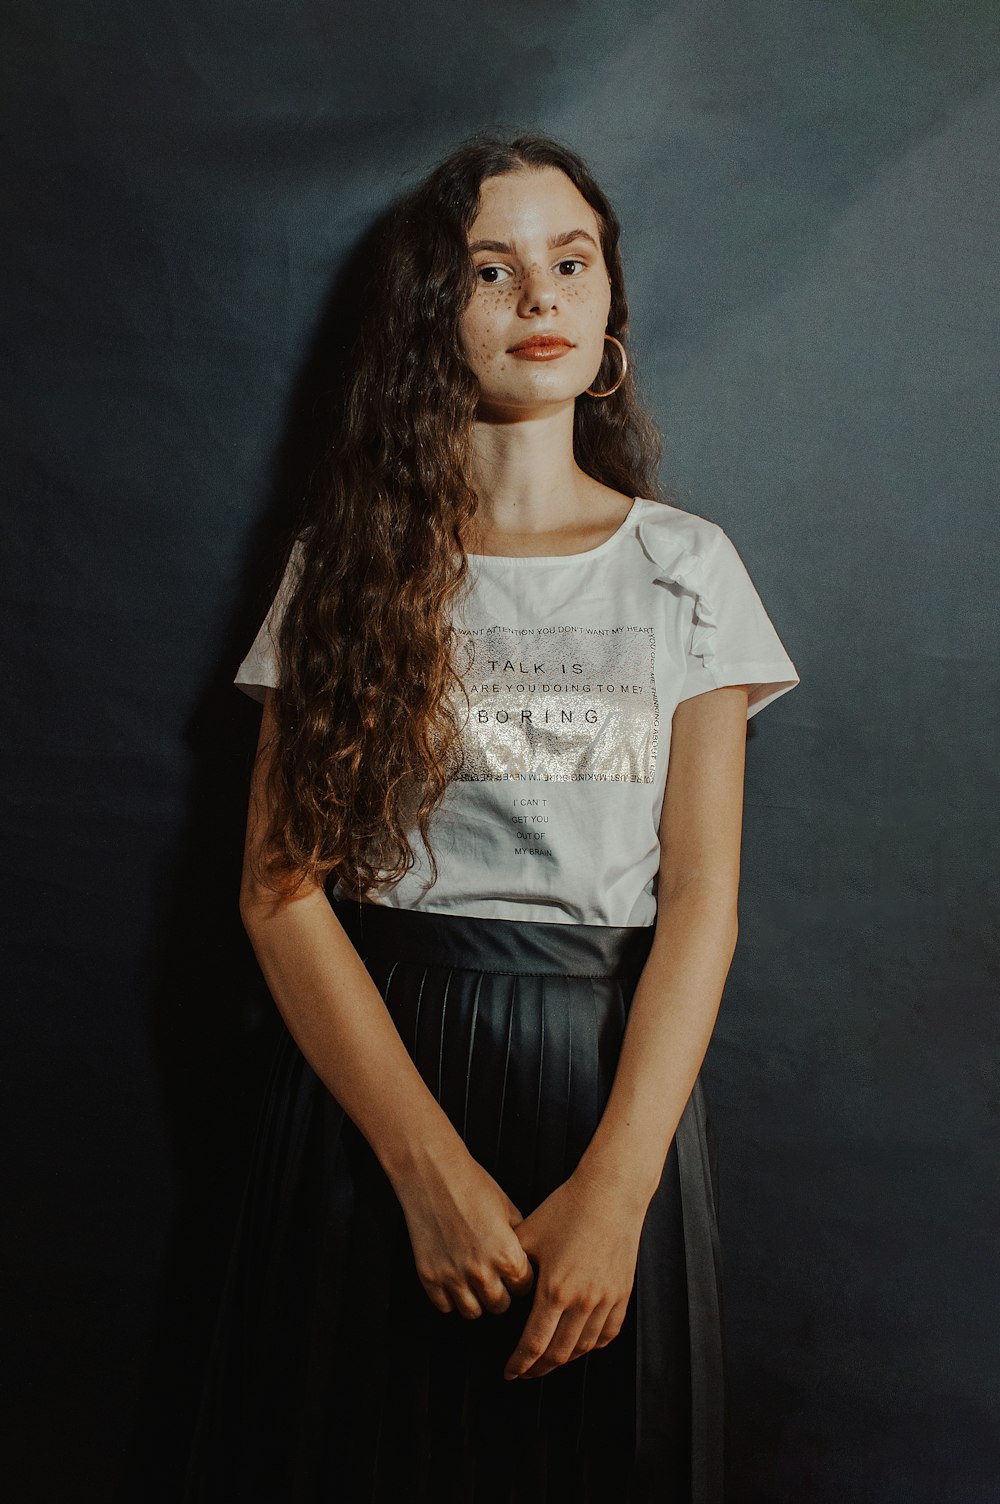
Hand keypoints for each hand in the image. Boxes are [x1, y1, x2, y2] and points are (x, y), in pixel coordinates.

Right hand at [395, 1142, 535, 1318]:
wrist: (434, 1173)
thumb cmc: (472, 1184)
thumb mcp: (509, 1208)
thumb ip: (519, 1240)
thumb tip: (527, 1259)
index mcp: (506, 1254)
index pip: (524, 1289)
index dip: (521, 1279)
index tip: (516, 1273)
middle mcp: (481, 1271)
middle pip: (500, 1306)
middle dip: (502, 1294)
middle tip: (497, 1280)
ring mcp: (453, 1276)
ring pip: (473, 1313)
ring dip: (477, 1300)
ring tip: (476, 1284)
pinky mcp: (429, 1276)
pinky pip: (445, 1306)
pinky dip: (451, 1298)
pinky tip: (455, 1280)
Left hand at [503, 1171, 646, 1380]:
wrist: (610, 1193)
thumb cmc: (567, 1209)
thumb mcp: (529, 1235)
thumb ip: (513, 1267)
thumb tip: (499, 1286)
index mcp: (555, 1289)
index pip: (533, 1343)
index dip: (520, 1364)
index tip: (509, 1372)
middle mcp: (582, 1302)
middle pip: (558, 1354)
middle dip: (537, 1368)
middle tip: (524, 1372)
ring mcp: (606, 1300)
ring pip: (583, 1348)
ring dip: (563, 1360)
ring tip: (548, 1360)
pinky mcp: (622, 1294)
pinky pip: (607, 1334)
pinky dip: (591, 1346)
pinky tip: (579, 1344)